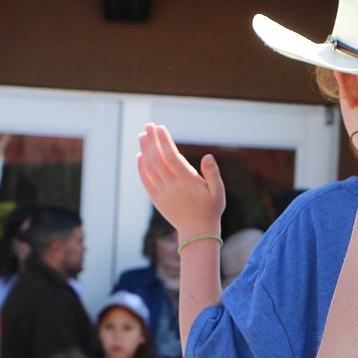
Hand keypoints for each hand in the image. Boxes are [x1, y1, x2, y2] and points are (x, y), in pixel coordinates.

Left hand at [137, 123, 225, 239]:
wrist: (197, 232)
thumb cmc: (211, 209)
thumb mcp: (218, 191)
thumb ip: (213, 173)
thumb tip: (208, 156)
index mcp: (187, 181)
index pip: (172, 156)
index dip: (164, 141)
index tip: (160, 127)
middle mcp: (172, 185)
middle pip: (157, 158)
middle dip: (152, 140)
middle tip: (149, 125)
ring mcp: (162, 193)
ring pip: (150, 167)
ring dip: (144, 150)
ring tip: (142, 135)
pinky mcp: (157, 199)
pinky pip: (146, 181)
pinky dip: (141, 168)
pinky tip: (140, 156)